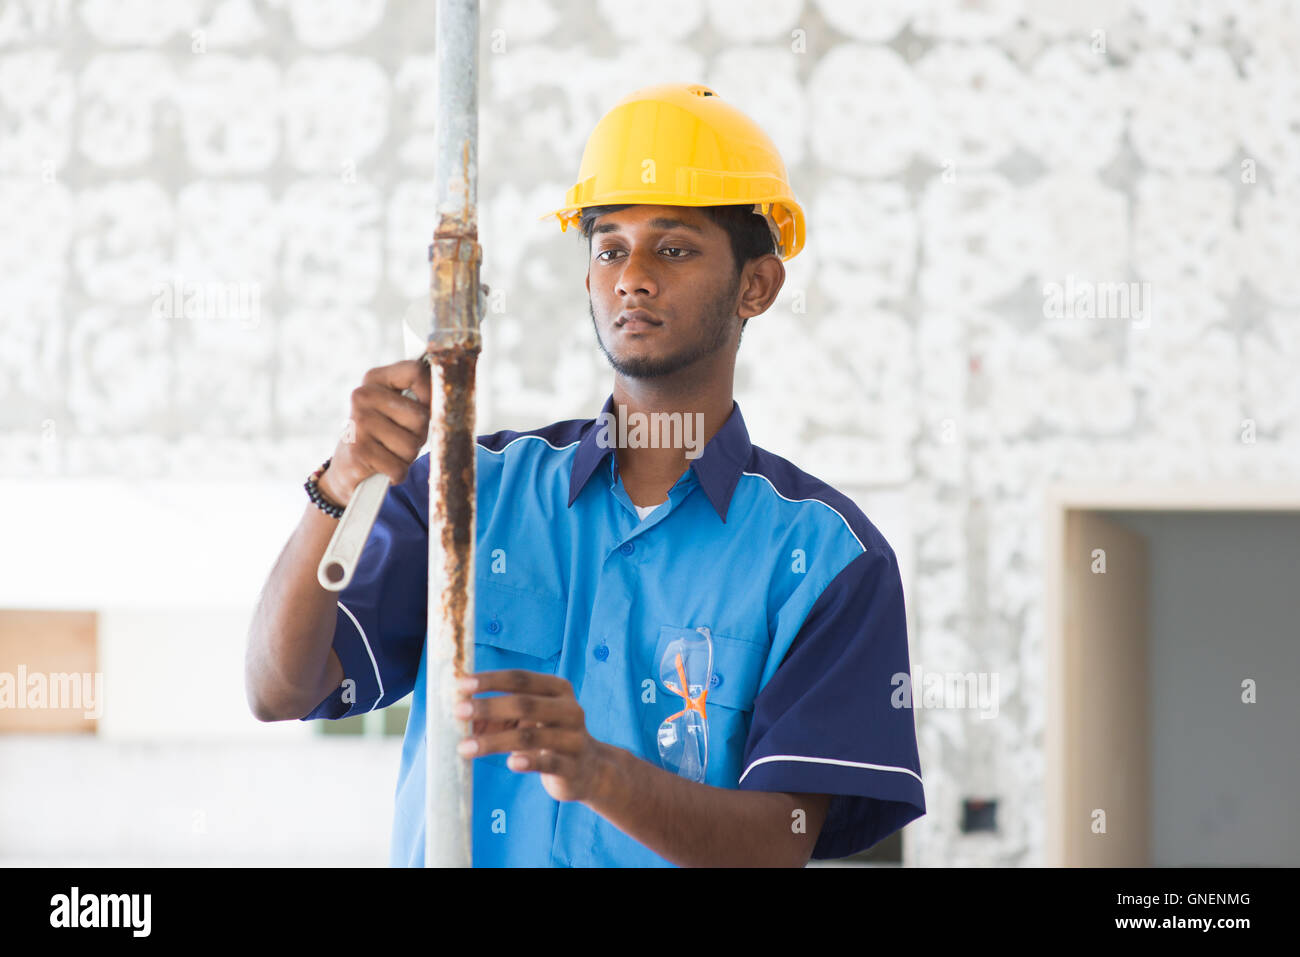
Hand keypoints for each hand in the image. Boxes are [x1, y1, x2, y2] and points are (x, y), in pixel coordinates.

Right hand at [318, 357, 432, 506]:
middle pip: (421, 416)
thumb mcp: (398, 409)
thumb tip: (448, 394)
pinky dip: (397, 474)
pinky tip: (382, 467)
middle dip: (418, 436)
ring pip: (412, 445)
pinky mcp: (358, 451)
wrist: (348, 467)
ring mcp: (359, 422)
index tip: (427, 407)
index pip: (415, 371)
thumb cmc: (384, 435)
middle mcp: (363, 395)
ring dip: (407, 457)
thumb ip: (420, 396)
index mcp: (375, 379)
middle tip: (400, 439)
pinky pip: (399, 467)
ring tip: (389, 452)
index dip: (431, 393)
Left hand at [454, 670, 608, 803]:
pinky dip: (527, 762)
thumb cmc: (547, 737)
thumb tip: (458, 714)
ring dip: (493, 741)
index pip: (521, 678)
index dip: (491, 680)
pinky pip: (547, 763)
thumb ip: (496, 716)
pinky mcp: (572, 766)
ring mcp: (573, 738)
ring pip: (530, 737)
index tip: (462, 684)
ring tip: (464, 747)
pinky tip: (510, 763)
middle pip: (525, 703)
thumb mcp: (526, 721)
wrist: (587, 770)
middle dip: (489, 707)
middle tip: (459, 711)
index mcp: (558, 689)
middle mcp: (569, 709)